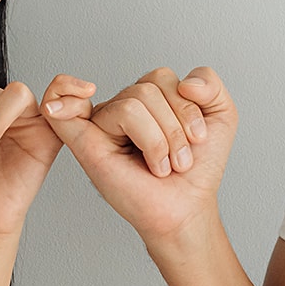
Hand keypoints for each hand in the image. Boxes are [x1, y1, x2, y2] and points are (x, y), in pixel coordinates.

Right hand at [42, 66, 237, 242]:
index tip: (197, 137)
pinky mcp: (85, 144)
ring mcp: (101, 125)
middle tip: (178, 159)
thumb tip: (183, 82)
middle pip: (148, 89)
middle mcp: (121, 107)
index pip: (161, 77)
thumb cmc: (198, 169)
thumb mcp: (221, 115)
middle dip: (175, 127)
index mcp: (147, 98)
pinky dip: (63, 99)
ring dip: (160, 140)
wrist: (188, 208)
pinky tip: (65, 103)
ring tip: (161, 165)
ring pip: (133, 103)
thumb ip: (210, 82)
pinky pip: (69, 109)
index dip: (186, 107)